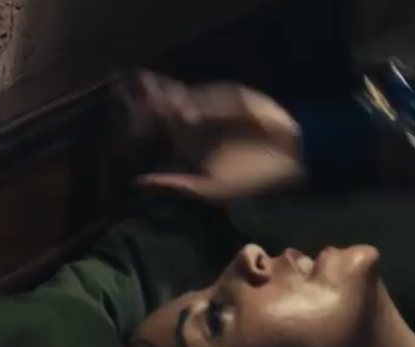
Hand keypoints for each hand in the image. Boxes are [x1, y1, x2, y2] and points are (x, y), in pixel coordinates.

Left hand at [131, 71, 303, 203]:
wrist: (290, 157)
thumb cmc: (253, 180)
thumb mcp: (213, 190)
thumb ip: (178, 185)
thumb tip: (137, 183)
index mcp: (189, 148)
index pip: (157, 134)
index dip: (139, 127)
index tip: (123, 121)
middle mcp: (195, 127)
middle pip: (162, 112)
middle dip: (144, 105)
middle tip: (125, 97)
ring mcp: (210, 110)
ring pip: (178, 98)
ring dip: (161, 94)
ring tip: (142, 88)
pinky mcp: (227, 97)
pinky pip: (203, 94)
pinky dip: (188, 95)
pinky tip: (174, 96)